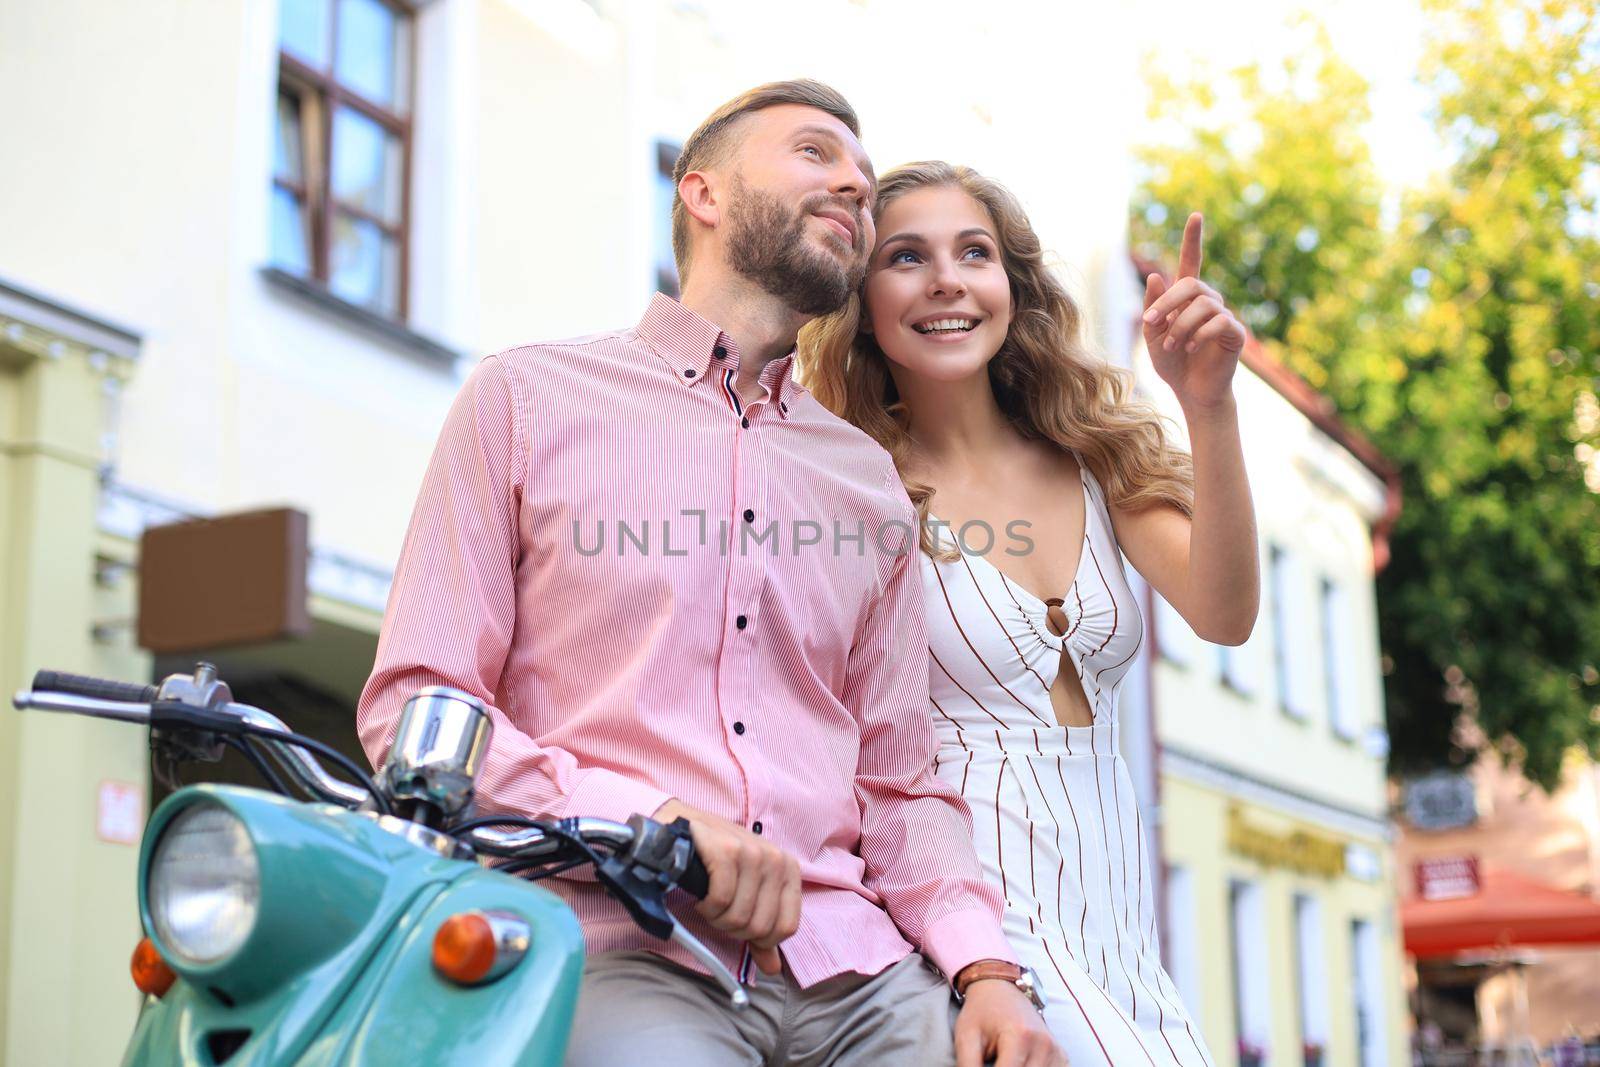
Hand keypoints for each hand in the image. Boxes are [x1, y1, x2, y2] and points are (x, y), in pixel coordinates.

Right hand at [653, 798, 800, 974]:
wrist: (684, 825)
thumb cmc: (718, 861)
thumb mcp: (747, 891)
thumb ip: (762, 933)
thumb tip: (772, 969)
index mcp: (789, 870)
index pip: (786, 927)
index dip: (759, 939)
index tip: (739, 925)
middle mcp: (776, 859)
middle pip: (760, 927)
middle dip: (732, 928)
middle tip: (718, 912)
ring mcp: (752, 852)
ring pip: (739, 917)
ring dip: (716, 918)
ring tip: (709, 902)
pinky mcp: (725, 850)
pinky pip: (720, 900)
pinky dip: (706, 906)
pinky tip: (701, 894)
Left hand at [954, 979, 1066, 1066]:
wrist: (1000, 988)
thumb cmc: (981, 1012)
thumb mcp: (966, 1037)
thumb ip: (969, 1066)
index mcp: (1020, 1037)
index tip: (983, 1066)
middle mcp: (1043, 1044)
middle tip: (993, 1061)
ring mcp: (1056, 1051)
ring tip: (1004, 1059)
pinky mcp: (1061, 1056)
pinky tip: (1020, 1063)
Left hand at [1141, 212, 1246, 413]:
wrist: (1191, 391)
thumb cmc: (1172, 363)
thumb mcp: (1153, 335)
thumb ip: (1153, 307)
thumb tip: (1155, 275)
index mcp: (1187, 299)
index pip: (1191, 263)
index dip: (1193, 239)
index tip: (1195, 215)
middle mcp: (1208, 302)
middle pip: (1191, 284)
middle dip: (1168, 301)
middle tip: (1151, 322)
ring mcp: (1223, 316)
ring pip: (1203, 304)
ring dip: (1181, 324)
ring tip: (1171, 345)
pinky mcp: (1235, 333)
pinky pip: (1219, 322)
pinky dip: (1199, 334)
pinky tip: (1190, 348)